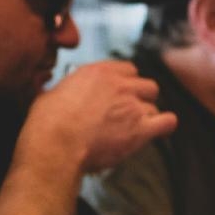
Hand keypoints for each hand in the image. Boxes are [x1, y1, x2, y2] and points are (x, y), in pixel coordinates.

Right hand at [22, 60, 177, 173]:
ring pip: (154, 107)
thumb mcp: (52, 94)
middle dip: (141, 99)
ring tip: (133, 131)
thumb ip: (67, 91)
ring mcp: (133, 106)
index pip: (129, 70)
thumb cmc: (47, 123)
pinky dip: (165, 127)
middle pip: (148, 87)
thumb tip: (61, 95)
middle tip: (130, 114)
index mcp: (98, 72)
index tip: (123, 95)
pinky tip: (161, 131)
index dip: (128, 84)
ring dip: (147, 118)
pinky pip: (167, 122)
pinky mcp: (141, 129)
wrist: (56, 144)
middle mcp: (120, 85)